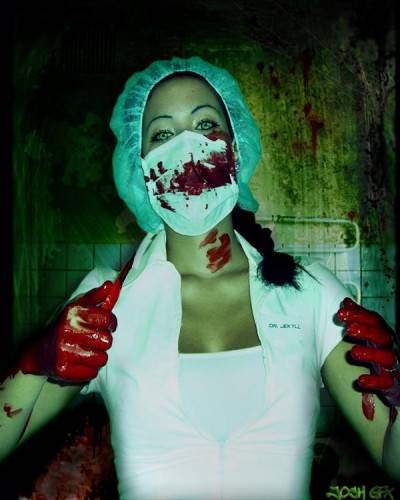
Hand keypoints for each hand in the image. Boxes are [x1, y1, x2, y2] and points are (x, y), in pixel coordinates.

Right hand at [19, 281, 117, 382]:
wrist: (39, 353)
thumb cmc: (65, 327)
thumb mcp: (78, 308)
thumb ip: (96, 297)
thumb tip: (110, 284)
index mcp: (73, 313)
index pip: (107, 319)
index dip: (111, 323)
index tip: (107, 325)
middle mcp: (67, 331)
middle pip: (107, 340)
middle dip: (103, 341)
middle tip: (94, 340)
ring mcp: (64, 351)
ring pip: (102, 358)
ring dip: (98, 356)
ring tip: (88, 352)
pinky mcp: (63, 369)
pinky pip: (92, 372)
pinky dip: (90, 369)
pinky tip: (81, 362)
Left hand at [337, 297, 399, 420]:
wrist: (396, 379)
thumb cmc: (378, 351)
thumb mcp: (370, 333)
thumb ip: (359, 318)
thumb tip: (346, 302)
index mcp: (383, 333)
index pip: (374, 320)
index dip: (358, 315)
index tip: (340, 313)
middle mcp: (390, 346)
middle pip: (382, 336)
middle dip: (366, 331)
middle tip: (349, 329)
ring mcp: (392, 365)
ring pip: (386, 357)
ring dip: (370, 354)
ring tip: (353, 352)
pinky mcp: (392, 383)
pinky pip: (386, 382)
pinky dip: (374, 381)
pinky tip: (361, 380)